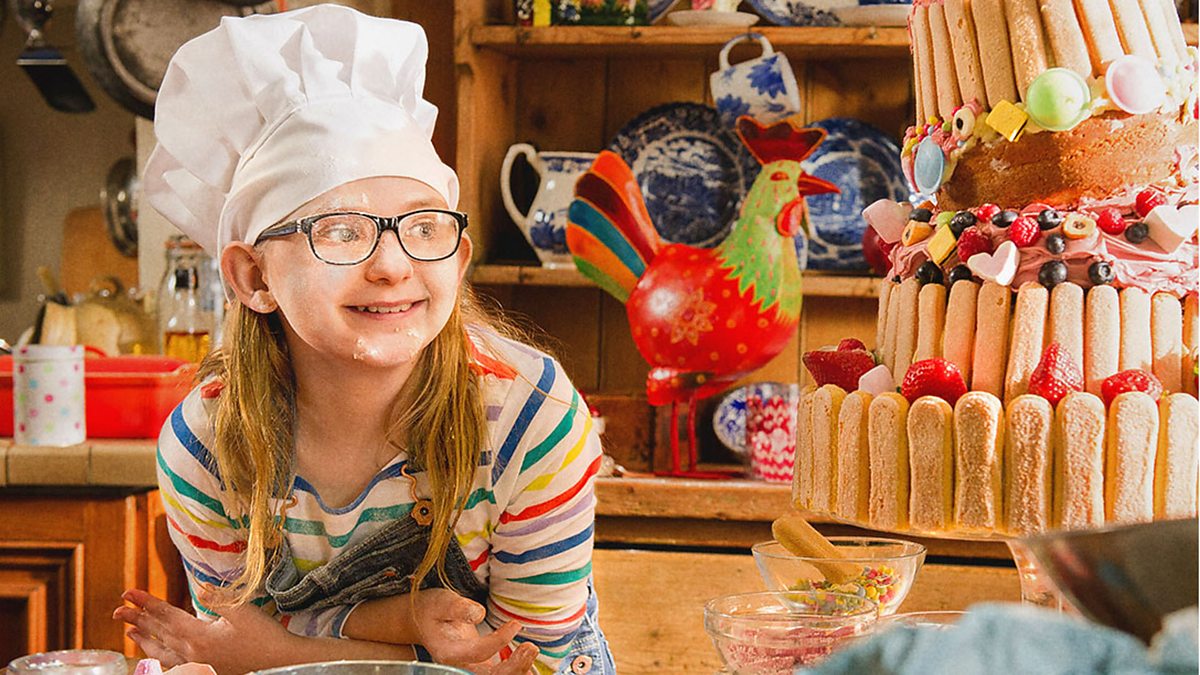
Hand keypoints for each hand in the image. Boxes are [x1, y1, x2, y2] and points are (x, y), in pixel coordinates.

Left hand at [113, 588, 290, 674]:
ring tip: (130, 633)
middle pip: (159, 634)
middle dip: (137, 620)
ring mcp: (198, 665)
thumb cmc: (265, 637)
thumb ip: (217, 599)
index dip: (145, 603)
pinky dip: (161, 658)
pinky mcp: (207, 671)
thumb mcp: (242, 611)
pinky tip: (158, 656)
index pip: (165, 616)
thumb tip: (199, 589)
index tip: (128, 594)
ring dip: (145, 641)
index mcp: (199, 637)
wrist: (280, 663)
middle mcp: (193, 654)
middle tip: (118, 610)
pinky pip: (175, 665)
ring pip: (163, 653)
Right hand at [407, 589, 536, 673]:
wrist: (424, 620)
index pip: (477, 653)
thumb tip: (479, 614)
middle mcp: (460, 666)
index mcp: (448, 652)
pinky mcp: (481, 666)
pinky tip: (528, 661)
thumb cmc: (433, 610)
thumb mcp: (441, 601)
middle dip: (513, 667)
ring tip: (530, 652)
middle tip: (529, 647)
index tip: (514, 625)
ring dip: (518, 670)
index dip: (499, 641)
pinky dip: (516, 670)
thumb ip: (458, 607)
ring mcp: (470, 668)